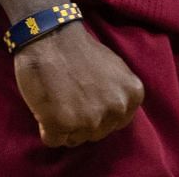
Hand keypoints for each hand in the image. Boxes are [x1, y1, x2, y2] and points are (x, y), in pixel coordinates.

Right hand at [13, 23, 144, 146]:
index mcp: (132, 96)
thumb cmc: (81, 52)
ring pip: (75, 139)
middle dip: (81, 121)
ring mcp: (89, 119)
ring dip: (63, 126)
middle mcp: (115, 110)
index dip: (98, 113)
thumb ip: (118, 94)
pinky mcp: (62, 124)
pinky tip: (47, 106)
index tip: (86, 98)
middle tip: (69, 98)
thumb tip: (113, 115)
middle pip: (95, 133)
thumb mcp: (117, 71)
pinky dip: (46, 128)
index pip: (116, 123)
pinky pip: (53, 140)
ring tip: (59, 100)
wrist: (52, 37)